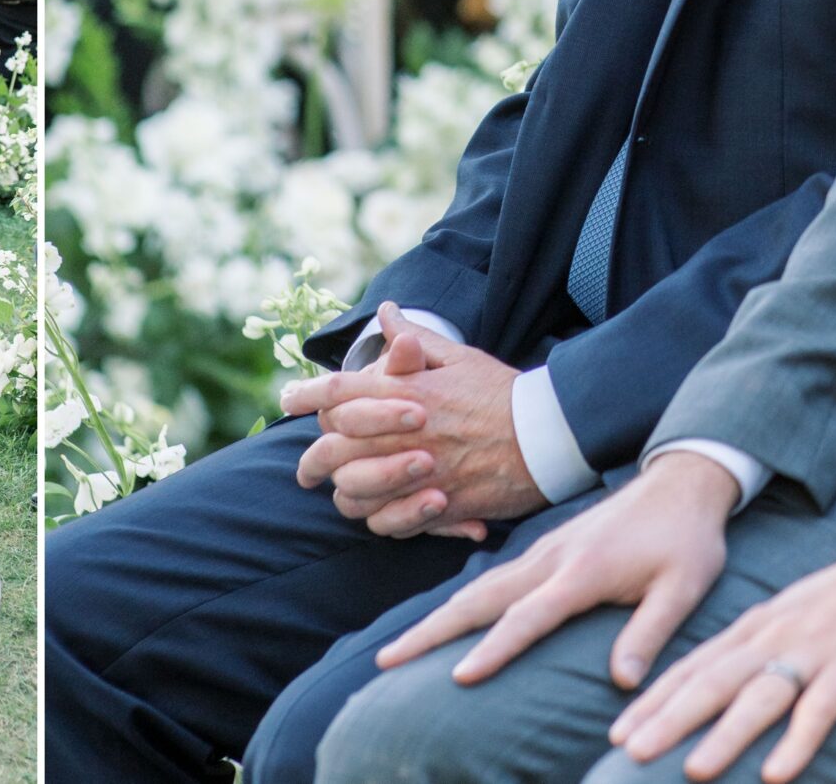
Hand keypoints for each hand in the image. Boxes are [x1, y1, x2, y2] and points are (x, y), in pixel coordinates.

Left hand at [280, 306, 540, 537]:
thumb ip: (414, 339)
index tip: (287, 399)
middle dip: (312, 458)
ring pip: (355, 492)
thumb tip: (386, 312)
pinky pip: (390, 522)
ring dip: (344, 493)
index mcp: (405, 391)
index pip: (339, 390)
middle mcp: (405, 431)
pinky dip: (379, 520)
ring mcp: (420, 471)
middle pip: (334, 448)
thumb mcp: (457, 356)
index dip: (306, 395)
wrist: (548, 434)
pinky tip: (378, 513)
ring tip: (339, 493)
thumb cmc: (501, 392)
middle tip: (304, 468)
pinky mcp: (440, 505)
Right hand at [374, 447, 739, 689]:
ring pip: (475, 588)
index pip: (527, 618)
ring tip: (397, 648)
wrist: (680, 483)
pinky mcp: (543, 551)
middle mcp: (549, 560)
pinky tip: (443, 622)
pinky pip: (488, 580)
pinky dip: (457, 604)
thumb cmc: (688, 541)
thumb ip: (649, 632)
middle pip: (476, 599)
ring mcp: (541, 552)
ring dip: (434, 619)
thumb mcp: (683, 588)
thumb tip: (623, 683)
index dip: (493, 650)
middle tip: (386, 660)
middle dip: (429, 632)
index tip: (458, 677)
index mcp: (581, 572)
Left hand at [607, 541, 835, 781]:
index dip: (654, 700)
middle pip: (711, 683)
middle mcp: (774, 637)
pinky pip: (821, 708)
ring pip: (759, 698)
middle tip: (628, 751)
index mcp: (755, 627)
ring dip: (724, 737)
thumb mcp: (792, 615)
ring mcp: (813, 651)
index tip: (619, 731)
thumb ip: (758, 646)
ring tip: (692, 771)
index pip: (693, 667)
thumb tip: (722, 681)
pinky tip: (777, 774)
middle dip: (667, 719)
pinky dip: (798, 741)